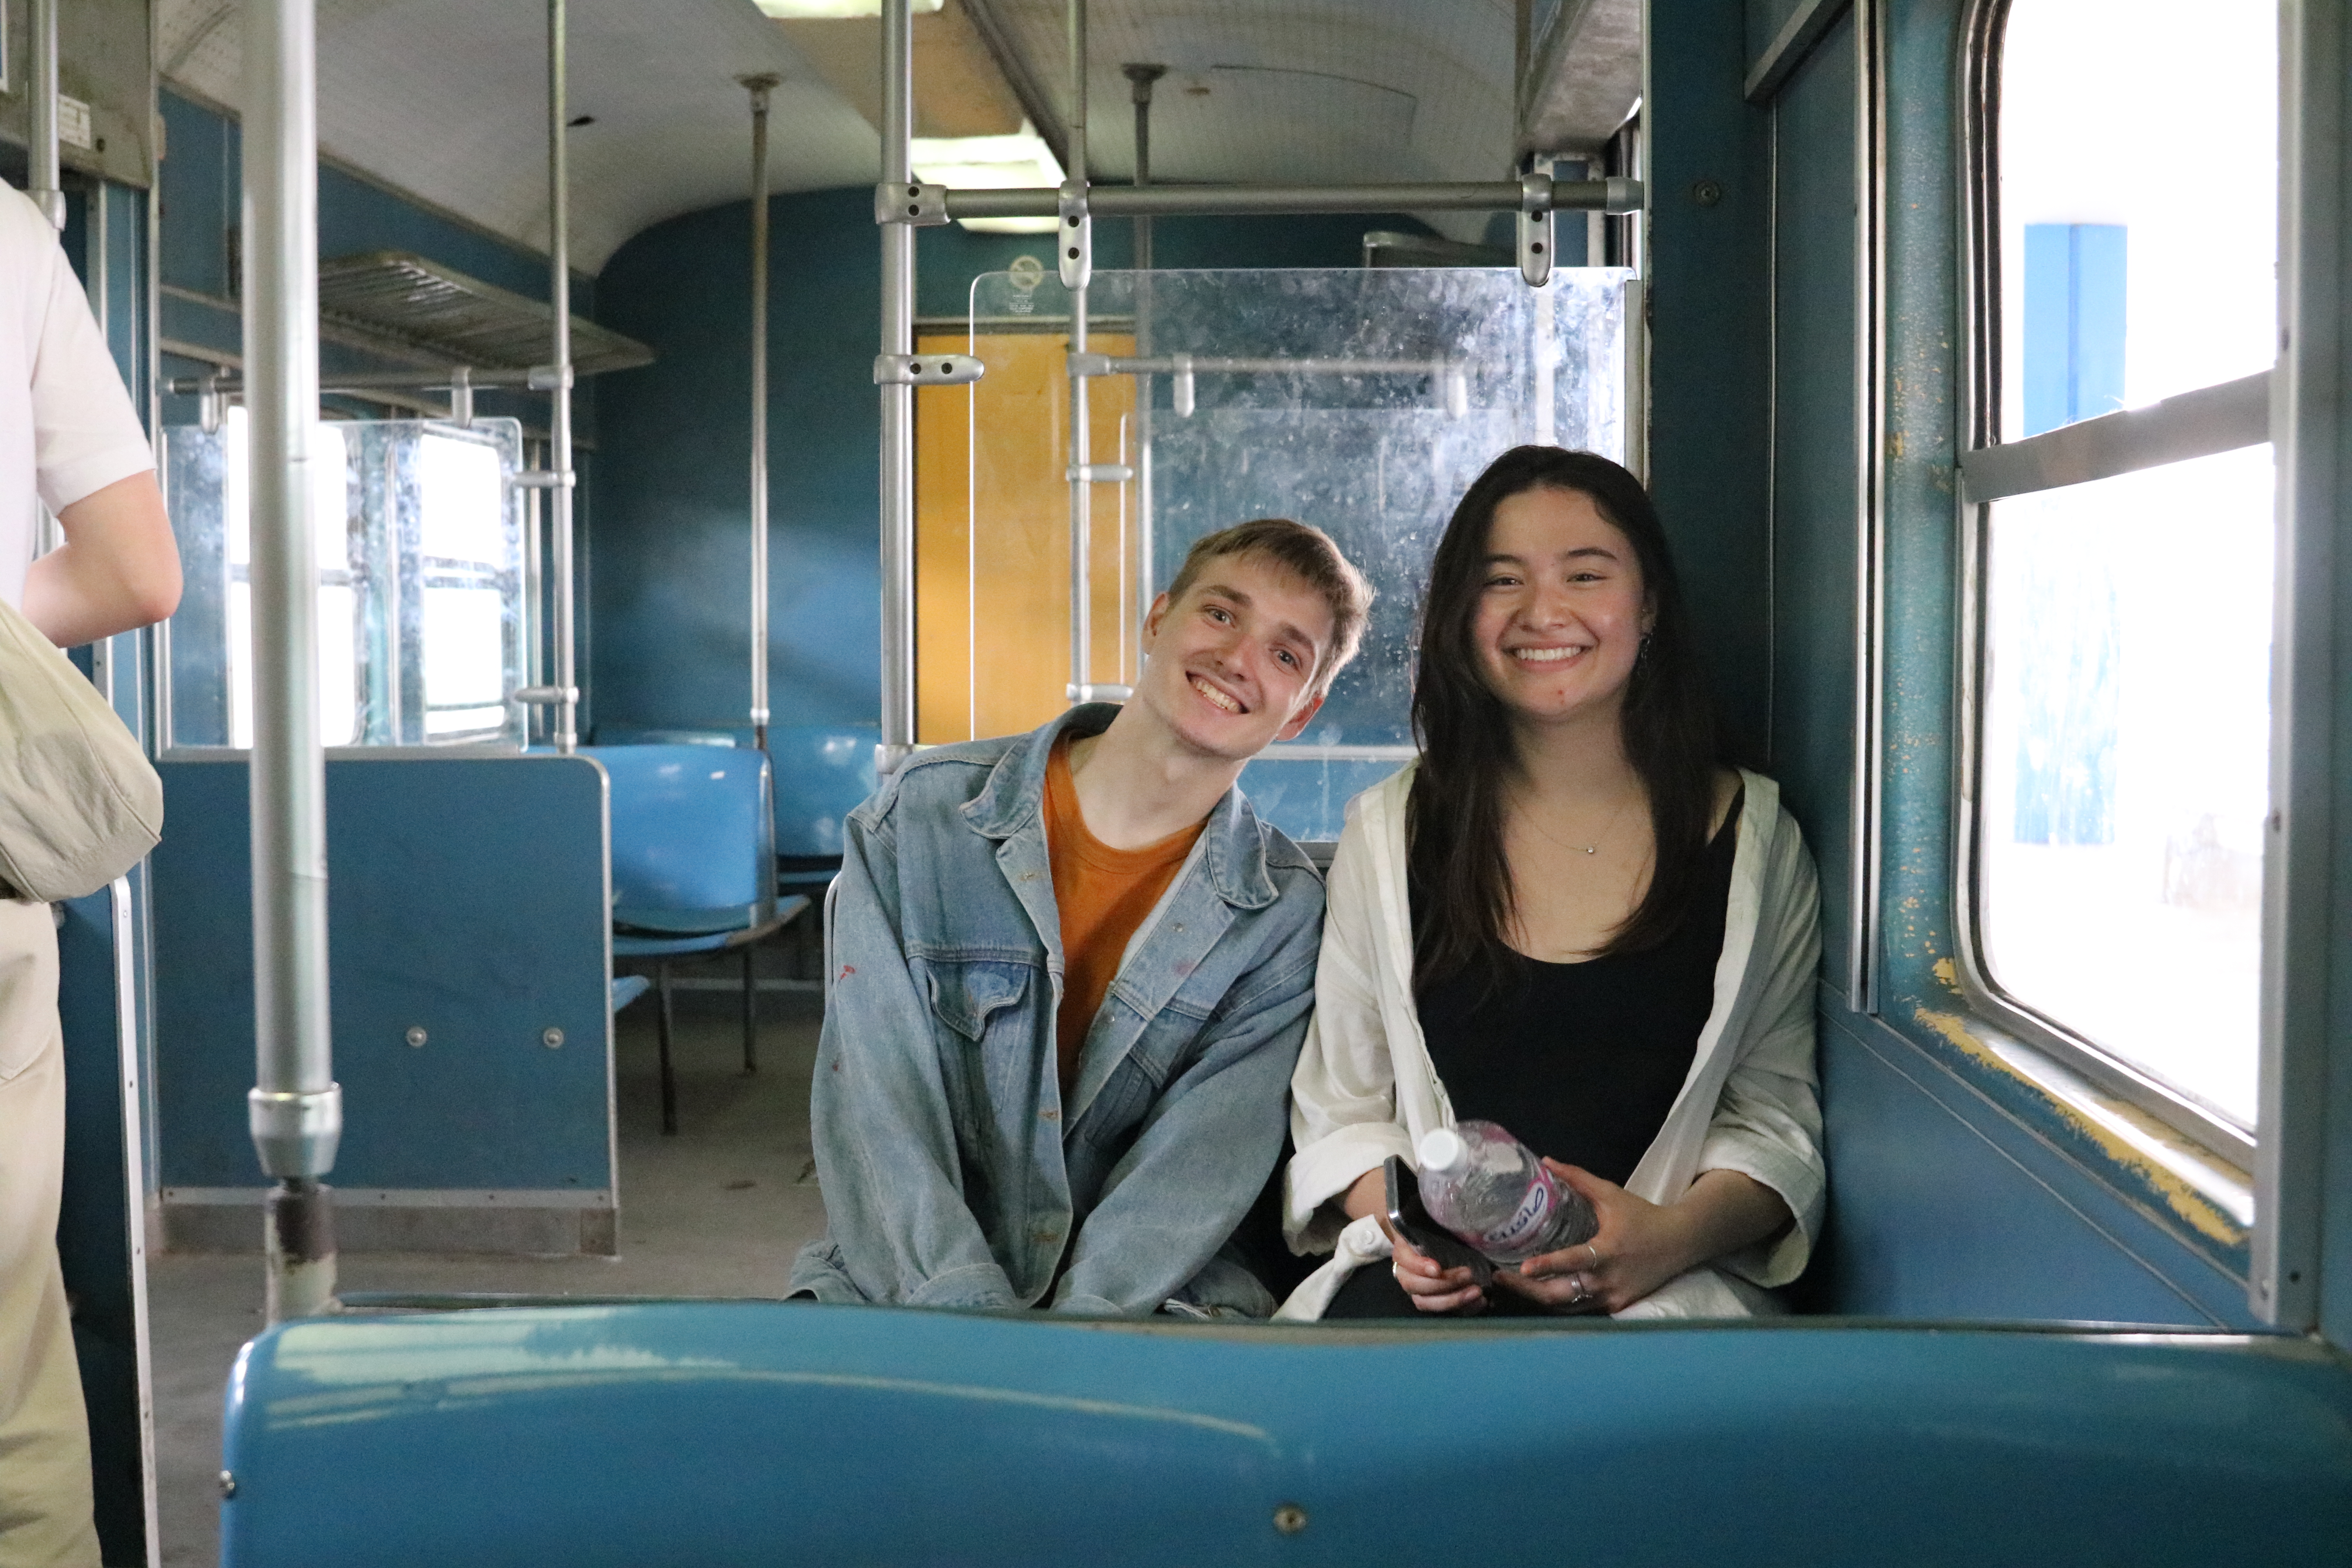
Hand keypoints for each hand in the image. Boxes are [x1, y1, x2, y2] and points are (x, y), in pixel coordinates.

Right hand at [1375, 1214, 1486, 1314]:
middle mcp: (1406, 1273)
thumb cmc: (1437, 1231)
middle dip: (1443, 1283)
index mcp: (1403, 1250)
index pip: (1404, 1260)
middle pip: (1415, 1285)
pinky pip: (1442, 1312)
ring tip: (1477, 1291)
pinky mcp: (1432, 1302)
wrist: (1438, 1243)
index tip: (1437, 1269)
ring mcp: (1417, 1291)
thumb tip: (1461, 1223)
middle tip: (1468, 1274)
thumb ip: (1440, 1224)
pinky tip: (1480, 1301)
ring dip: (1452, 1300)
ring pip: (1425, 1303)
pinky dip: (1462, 1309)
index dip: (1419, 1266)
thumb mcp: (1436, 1224)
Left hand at [1490, 1160, 1702, 1314]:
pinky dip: (1558, 1302)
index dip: (1549, 1266)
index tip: (1524, 1268)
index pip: (1574, 1261)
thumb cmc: (1643, 1216)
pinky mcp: (1615, 1306)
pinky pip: (1580, 1309)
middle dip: (1528, 1290)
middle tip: (1499, 1277)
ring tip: (1510, 1283)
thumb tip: (1547, 1161)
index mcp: (1608, 1252)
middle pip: (1562, 1295)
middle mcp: (1608, 1281)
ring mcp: (1612, 1298)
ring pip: (1567, 1306)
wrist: (1680, 1243)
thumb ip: (1578, 1179)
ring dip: (1538, 1298)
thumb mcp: (1611, 1194)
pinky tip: (1536, 1291)